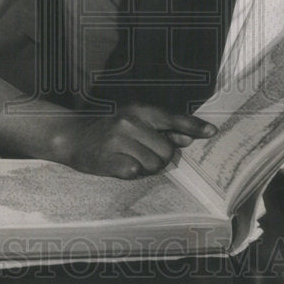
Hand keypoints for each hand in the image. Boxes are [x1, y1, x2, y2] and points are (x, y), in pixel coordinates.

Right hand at [49, 102, 215, 178]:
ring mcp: (118, 141)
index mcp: (138, 110)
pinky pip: (135, 172)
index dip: (194, 126)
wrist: (71, 136)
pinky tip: (121, 164)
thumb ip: (161, 129)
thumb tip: (189, 137)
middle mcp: (129, 122)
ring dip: (148, 167)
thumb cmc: (107, 128)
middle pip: (167, 150)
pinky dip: (132, 172)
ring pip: (154, 165)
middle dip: (162, 157)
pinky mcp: (108, 159)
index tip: (212, 131)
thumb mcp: (133, 121)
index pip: (172, 118)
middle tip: (145, 153)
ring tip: (132, 159)